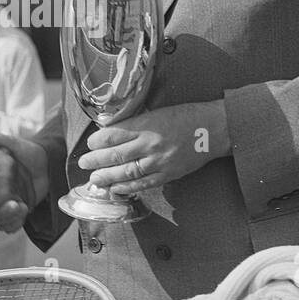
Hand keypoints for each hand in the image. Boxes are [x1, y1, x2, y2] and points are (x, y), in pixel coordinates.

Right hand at [0, 131, 49, 231]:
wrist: (46, 161)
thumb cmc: (24, 149)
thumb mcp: (6, 140)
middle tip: (10, 205)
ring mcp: (6, 204)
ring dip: (7, 219)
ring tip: (19, 206)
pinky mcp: (18, 210)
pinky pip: (12, 224)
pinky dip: (15, 222)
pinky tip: (23, 209)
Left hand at [78, 100, 228, 196]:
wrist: (215, 128)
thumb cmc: (187, 115)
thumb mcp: (158, 110)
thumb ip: (135, 120)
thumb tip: (109, 126)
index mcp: (148, 124)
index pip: (115, 134)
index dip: (98, 141)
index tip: (90, 144)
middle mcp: (151, 143)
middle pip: (116, 155)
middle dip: (96, 161)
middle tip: (83, 163)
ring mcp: (160, 161)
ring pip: (127, 172)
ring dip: (107, 177)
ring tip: (94, 179)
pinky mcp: (169, 174)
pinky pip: (144, 184)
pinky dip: (127, 188)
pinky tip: (115, 188)